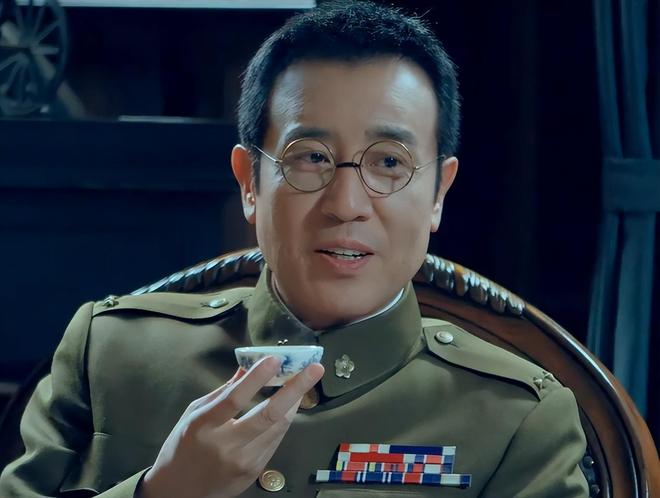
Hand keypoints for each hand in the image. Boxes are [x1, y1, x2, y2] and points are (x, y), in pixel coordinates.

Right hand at [138, 356, 324, 497]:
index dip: (257, 378)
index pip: (235, 399)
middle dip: (296, 389)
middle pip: (268, 415)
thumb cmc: (183, 446)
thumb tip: (248, 366)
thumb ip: (223, 391)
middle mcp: (226, 446)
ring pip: (278, 427)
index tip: (275, 358)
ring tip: (305, 380)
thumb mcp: (194, 413)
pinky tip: (290, 404)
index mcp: (204, 426)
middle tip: (314, 368)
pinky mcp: (255, 472)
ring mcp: (243, 462)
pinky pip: (275, 440)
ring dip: (295, 401)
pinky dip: (284, 419)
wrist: (178, 492)